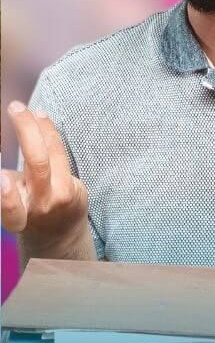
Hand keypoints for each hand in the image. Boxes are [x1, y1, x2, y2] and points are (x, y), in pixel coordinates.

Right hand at [2, 102, 89, 248]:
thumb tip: (4, 170)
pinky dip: (50, 136)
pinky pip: (62, 156)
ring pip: (55, 153)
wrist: (60, 234)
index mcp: (17, 218)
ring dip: (43, 127)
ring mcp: (65, 196)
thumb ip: (8, 185)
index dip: (7, 197)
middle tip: (15, 107)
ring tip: (32, 110)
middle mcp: (43, 206)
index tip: (2, 178)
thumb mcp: (12, 206)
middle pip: (39, 163)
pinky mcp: (79, 189)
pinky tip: (42, 120)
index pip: (12, 210)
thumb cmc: (26, 213)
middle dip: (27, 130)